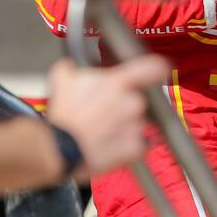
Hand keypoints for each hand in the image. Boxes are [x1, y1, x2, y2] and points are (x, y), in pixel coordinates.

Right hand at [44, 55, 168, 179]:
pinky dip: (126, 147)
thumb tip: (72, 67)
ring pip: (136, 123)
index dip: (156, 68)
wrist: (59, 149)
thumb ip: (73, 68)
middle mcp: (132, 103)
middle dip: (123, 105)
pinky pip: (137, 145)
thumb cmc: (63, 115)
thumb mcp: (62, 80)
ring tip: (102, 132)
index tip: (157, 71)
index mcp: (118, 84)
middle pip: (137, 100)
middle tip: (103, 113)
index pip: (151, 68)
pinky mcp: (135, 149)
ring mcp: (136, 127)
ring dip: (123, 126)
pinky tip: (109, 146)